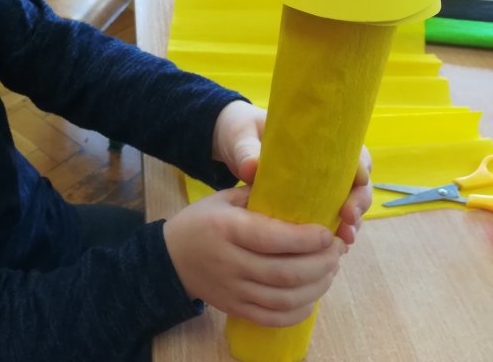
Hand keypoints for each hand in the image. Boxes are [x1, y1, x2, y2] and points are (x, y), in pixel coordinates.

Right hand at [164, 187, 345, 326]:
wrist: (170, 258)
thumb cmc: (202, 221)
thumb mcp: (224, 198)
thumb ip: (259, 194)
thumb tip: (300, 188)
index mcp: (228, 229)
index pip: (273, 238)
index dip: (307, 239)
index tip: (327, 232)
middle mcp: (230, 262)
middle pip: (285, 272)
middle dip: (321, 263)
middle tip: (336, 250)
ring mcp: (232, 289)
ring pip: (284, 298)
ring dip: (317, 287)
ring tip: (330, 271)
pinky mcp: (235, 308)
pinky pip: (273, 318)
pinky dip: (299, 312)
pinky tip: (312, 298)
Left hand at [212, 101, 373, 245]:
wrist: (232, 142)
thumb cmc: (242, 132)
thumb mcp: (241, 136)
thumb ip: (246, 150)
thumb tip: (251, 168)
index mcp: (318, 139)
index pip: (353, 153)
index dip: (360, 171)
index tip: (355, 186)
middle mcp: (326, 162)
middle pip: (357, 182)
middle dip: (358, 202)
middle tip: (348, 218)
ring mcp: (319, 184)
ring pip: (347, 202)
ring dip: (350, 221)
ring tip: (344, 238)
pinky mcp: (308, 201)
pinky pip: (328, 216)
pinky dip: (333, 230)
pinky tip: (331, 247)